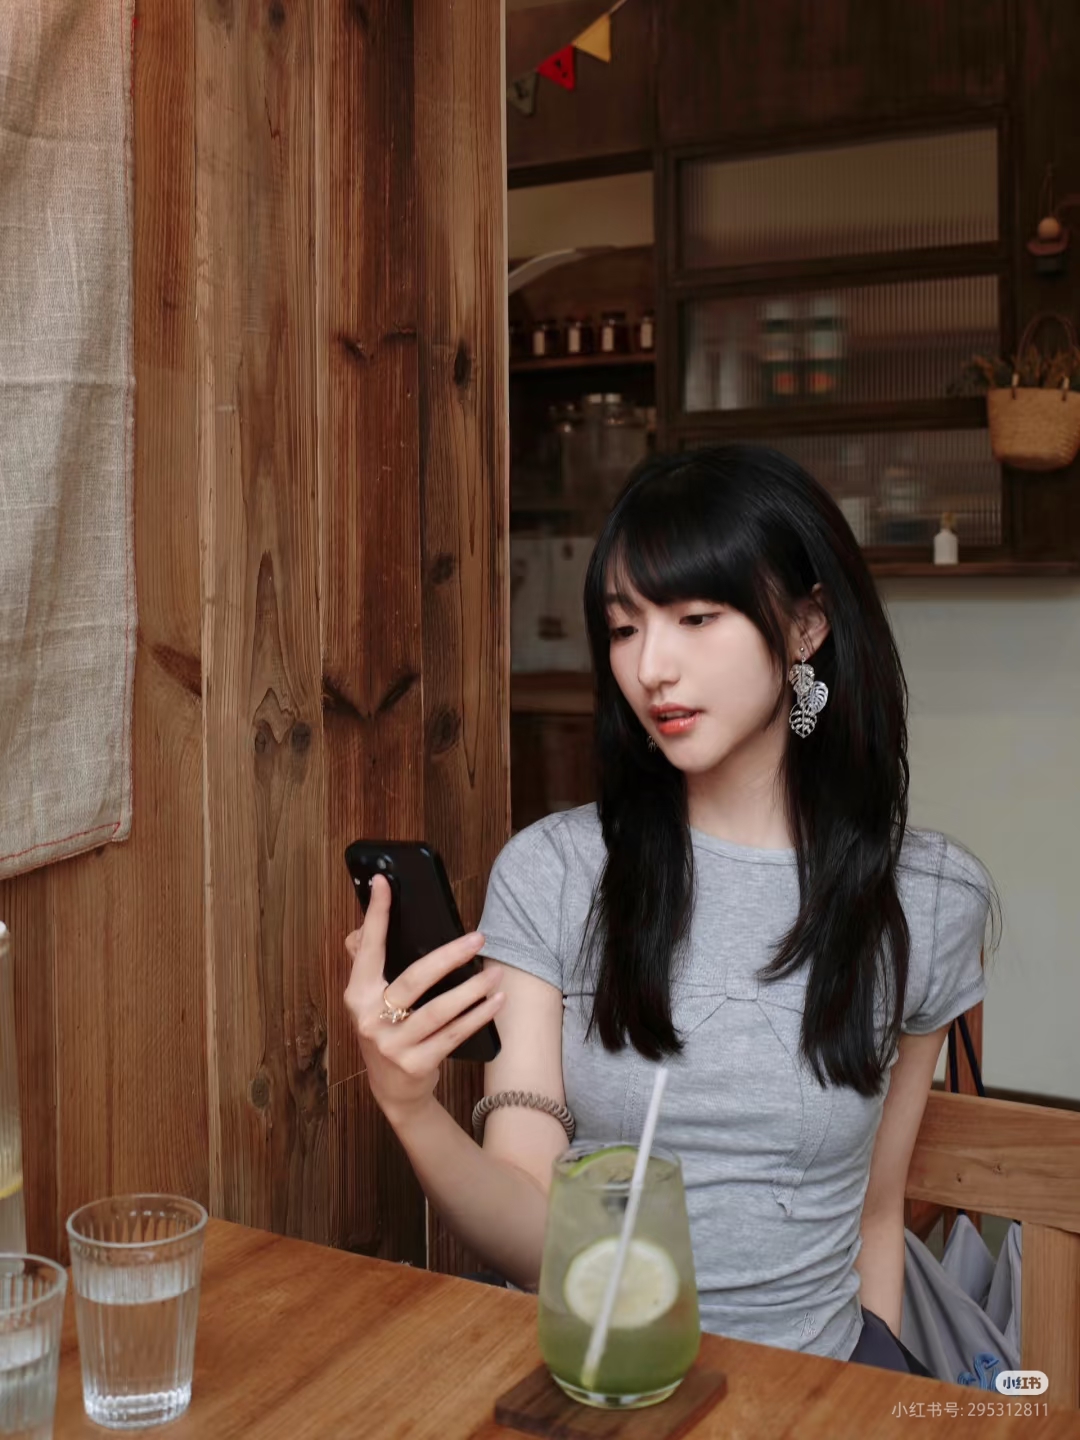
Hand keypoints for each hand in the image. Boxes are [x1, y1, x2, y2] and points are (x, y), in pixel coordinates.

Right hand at [343, 874, 505, 1126]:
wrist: (394, 1092)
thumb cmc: (389, 1031)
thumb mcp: (370, 1002)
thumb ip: (367, 965)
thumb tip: (364, 926)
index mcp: (357, 995)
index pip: (367, 948)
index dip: (376, 915)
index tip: (385, 882)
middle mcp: (369, 1019)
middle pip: (414, 979)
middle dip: (449, 956)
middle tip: (478, 939)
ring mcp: (392, 1046)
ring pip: (440, 1010)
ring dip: (473, 990)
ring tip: (496, 973)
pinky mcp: (415, 1065)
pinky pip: (454, 1034)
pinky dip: (478, 1016)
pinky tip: (496, 1001)